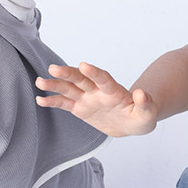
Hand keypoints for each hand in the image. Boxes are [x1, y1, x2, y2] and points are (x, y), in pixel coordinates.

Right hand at [35, 61, 157, 135]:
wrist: (130, 122)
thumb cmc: (141, 117)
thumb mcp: (148, 114)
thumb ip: (146, 104)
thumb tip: (141, 93)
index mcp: (114, 91)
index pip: (103, 79)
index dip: (94, 72)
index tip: (83, 65)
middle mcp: (97, 91)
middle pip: (81, 79)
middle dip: (68, 74)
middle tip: (53, 69)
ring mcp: (87, 98)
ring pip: (69, 89)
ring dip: (55, 85)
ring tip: (39, 82)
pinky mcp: (80, 108)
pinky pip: (64, 104)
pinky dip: (52, 102)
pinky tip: (40, 99)